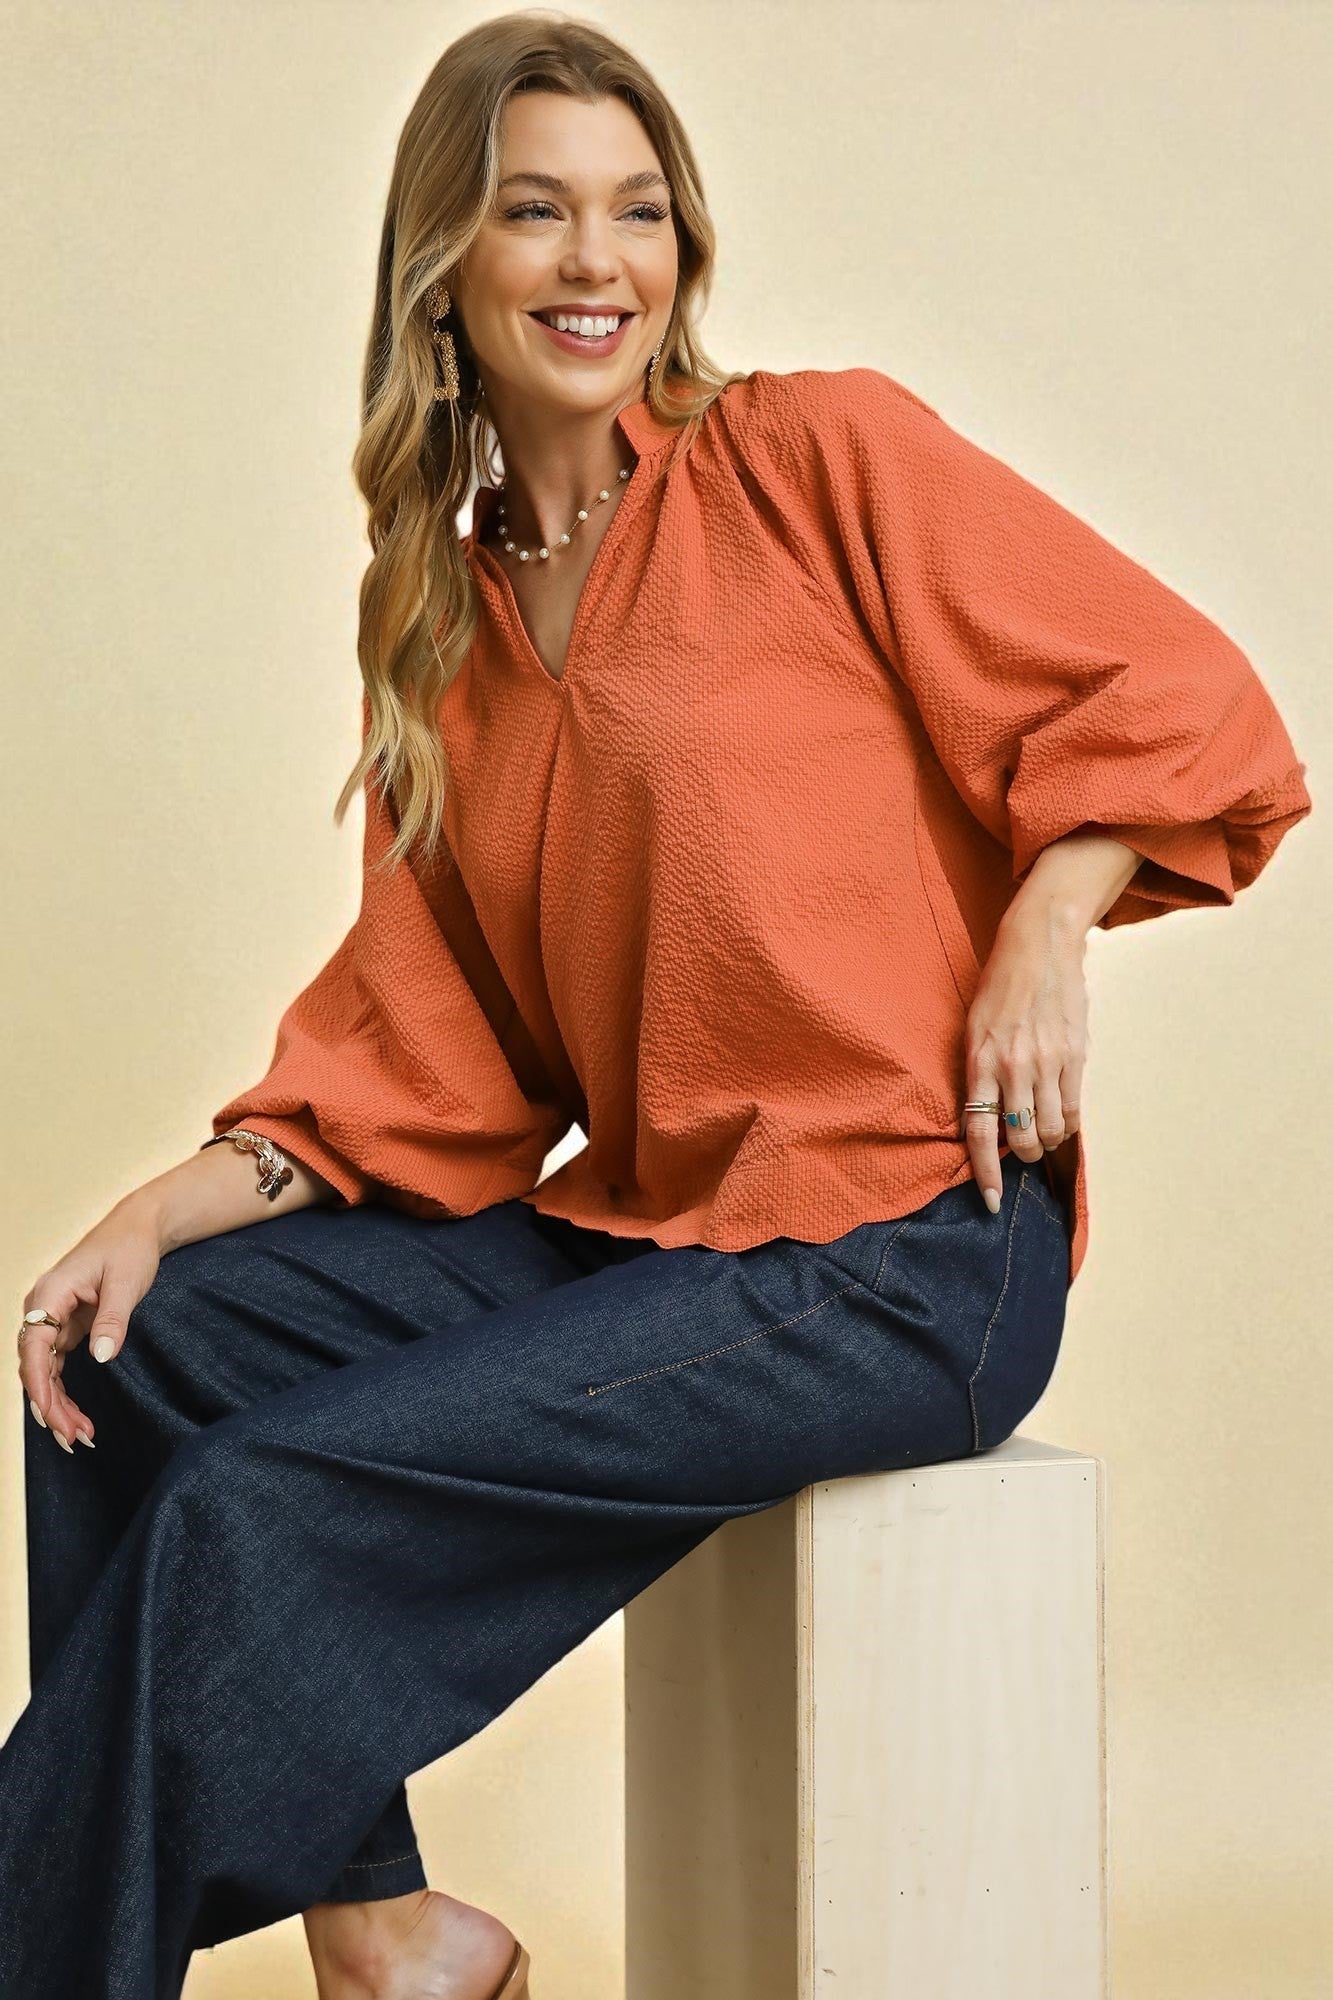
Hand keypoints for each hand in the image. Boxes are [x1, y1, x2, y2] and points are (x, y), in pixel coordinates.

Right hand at [18, 1196, 162, 1450]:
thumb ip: (113, 1319)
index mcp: (48, 1294)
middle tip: (73, 1438)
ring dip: (57, 1405)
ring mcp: (52, 1320)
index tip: (51, 1416)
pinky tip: (77, 1417)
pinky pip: (57, 1368)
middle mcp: (42, 1309)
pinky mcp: (66, 1328)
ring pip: (44, 1372)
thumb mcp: (126, 1282)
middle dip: (50, 1405)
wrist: (139, 1229)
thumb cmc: (130, 1248)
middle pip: (34, 1367)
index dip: (38, 1385)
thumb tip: (102, 1357)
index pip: (33, 1347)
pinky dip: (65, 1392)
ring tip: (79, 1436)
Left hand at [960, 904, 1087, 1212]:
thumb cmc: (1000, 988)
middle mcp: (1012, 1067)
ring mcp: (1046, 1062)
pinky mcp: (1075, 1055)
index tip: (991, 1201)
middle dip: (1024, 1156)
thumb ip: (978, 1076)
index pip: (980, 1133)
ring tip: (1044, 1133)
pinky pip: (1075, 1110)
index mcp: (979, 1062)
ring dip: (1048, 1142)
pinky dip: (1069, 1125)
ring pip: (1052, 1130)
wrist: (1038, 946)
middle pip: (1021, 1139)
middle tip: (1023, 1151)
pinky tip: (1063, 1120)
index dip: (987, 1174)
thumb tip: (983, 1122)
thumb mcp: (974, 1029)